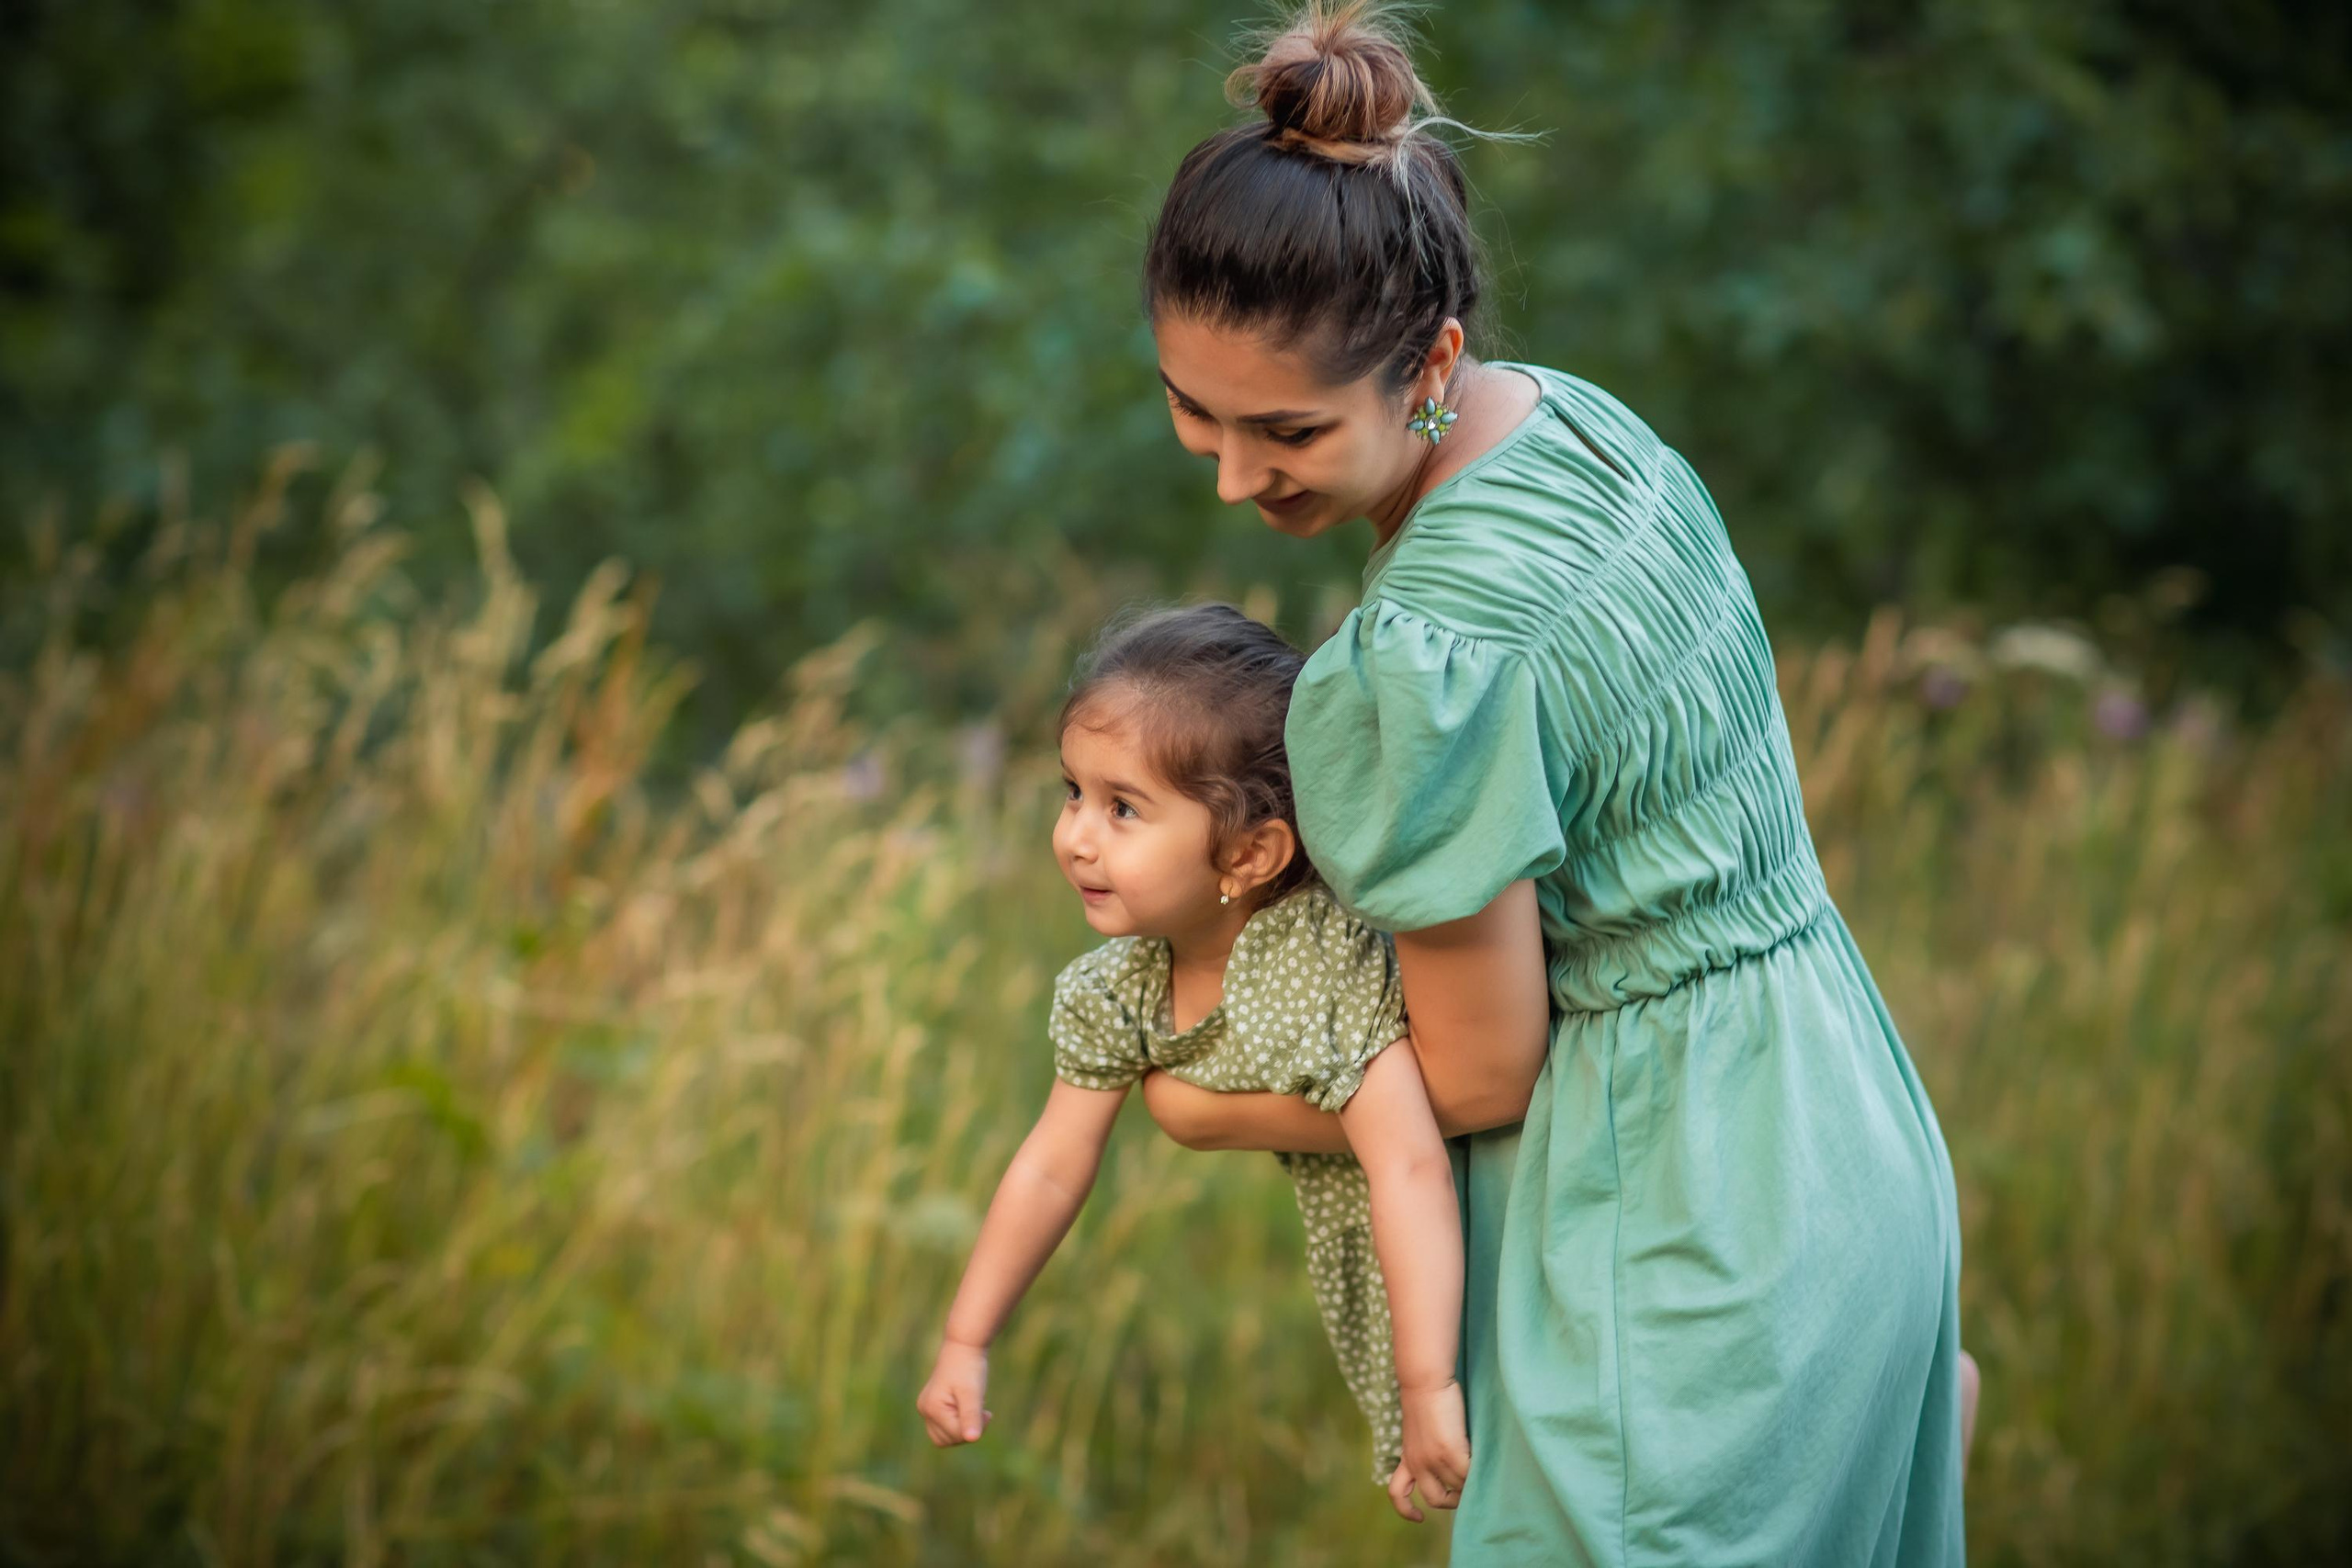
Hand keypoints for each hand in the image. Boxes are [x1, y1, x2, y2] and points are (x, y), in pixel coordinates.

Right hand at [916, 1339, 991, 1446]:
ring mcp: (926, 1409)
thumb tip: (972, 1439)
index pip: (956, 1434)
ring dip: (963, 1428)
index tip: (987, 1413)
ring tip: (973, 1409)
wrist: (963, 1347)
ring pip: (946, 1437)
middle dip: (968, 1429)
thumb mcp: (973, 1394)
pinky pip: (945, 1427)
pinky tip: (967, 1409)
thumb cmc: (969, 1369)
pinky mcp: (932, 1407)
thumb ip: (971, 1417)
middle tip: (981, 1410)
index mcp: (932, 1408)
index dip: (976, 1427)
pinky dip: (958, 1423)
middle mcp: (924, 1410)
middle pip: (949, 1439)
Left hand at [1388, 1378, 1469, 1519]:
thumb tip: (1447, 1459)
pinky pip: (1469, 1476)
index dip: (1407, 1510)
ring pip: (1457, 1488)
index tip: (1419, 1518)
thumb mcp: (1418, 1429)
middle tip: (1465, 1491)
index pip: (1397, 1493)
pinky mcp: (1451, 1451)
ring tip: (1482, 1476)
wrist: (1424, 1379)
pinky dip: (1479, 1476)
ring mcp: (1434, 1459)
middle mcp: (1418, 1463)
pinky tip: (1487, 1467)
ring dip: (1470, 1486)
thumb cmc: (1425, 1397)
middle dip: (1451, 1502)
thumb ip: (1427, 1447)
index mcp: (1408, 1457)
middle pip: (1435, 1499)